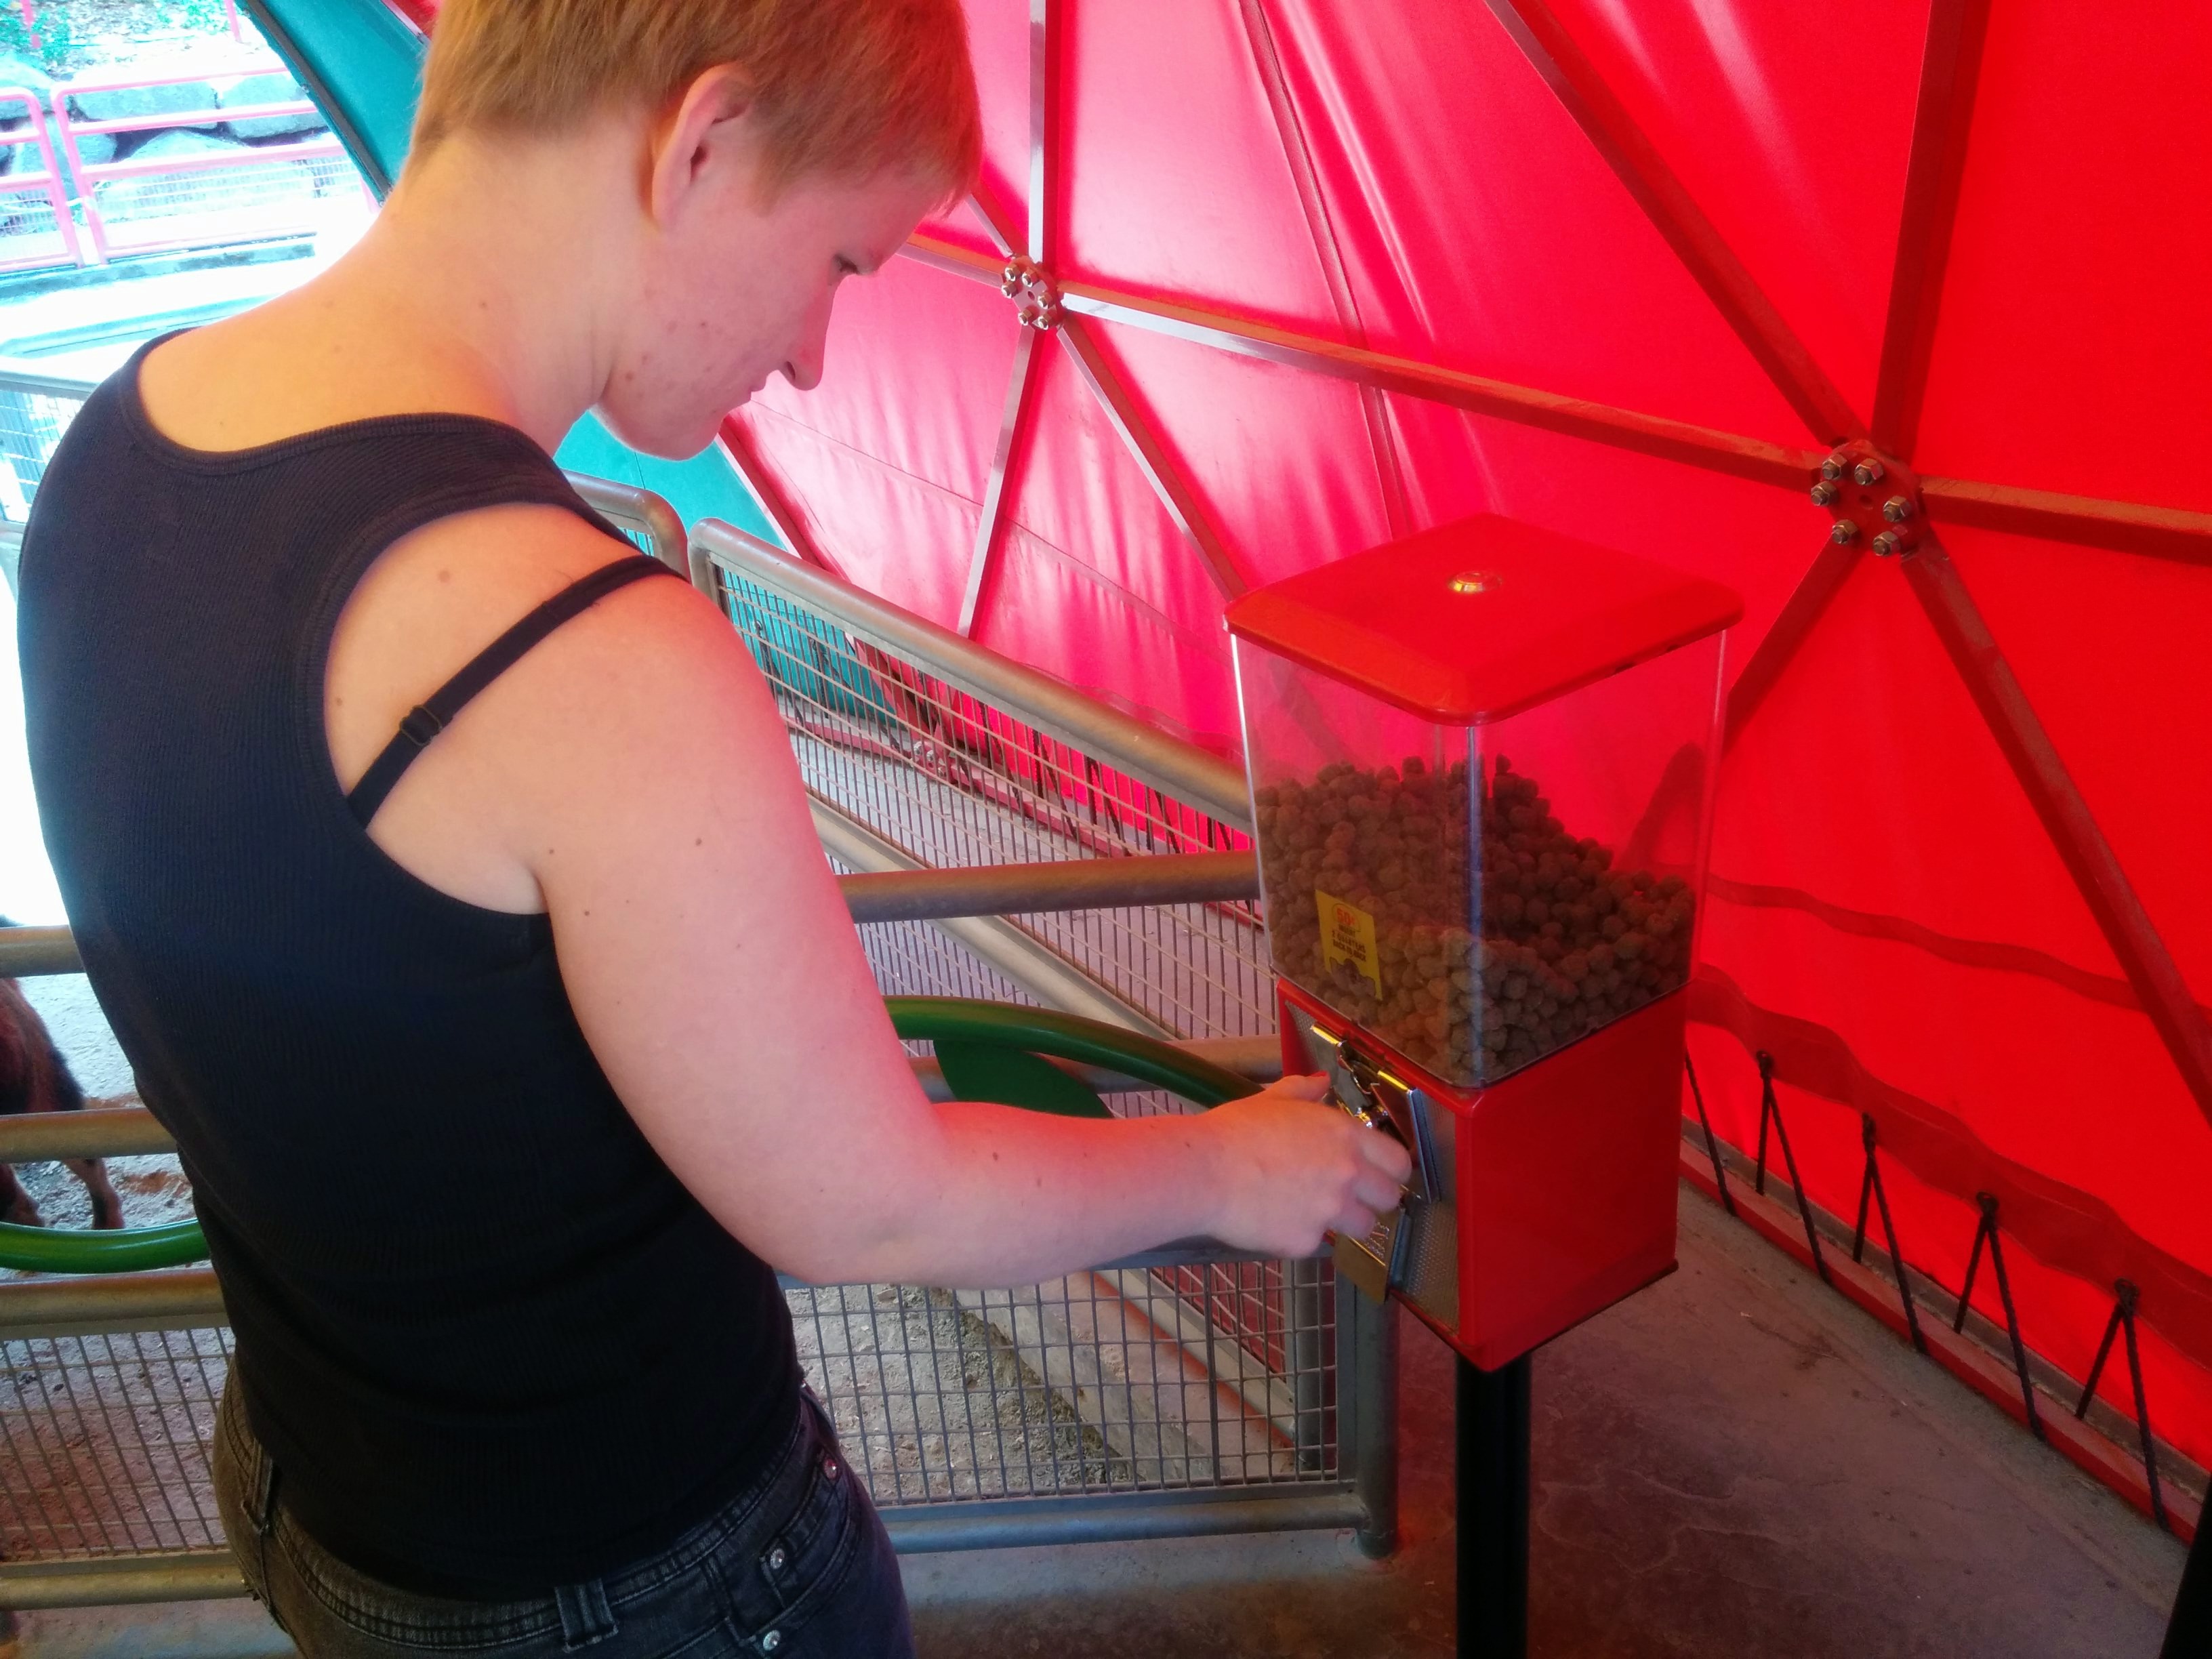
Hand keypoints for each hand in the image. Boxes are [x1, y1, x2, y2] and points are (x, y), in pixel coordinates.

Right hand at [1197, 1074, 1415, 1257]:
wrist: (1204, 1171)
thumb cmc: (1235, 1130)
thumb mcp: (1272, 1100)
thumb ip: (1304, 1091)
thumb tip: (1322, 1081)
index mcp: (1345, 1136)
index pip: (1398, 1161)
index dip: (1392, 1170)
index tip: (1381, 1174)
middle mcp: (1347, 1174)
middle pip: (1389, 1198)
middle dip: (1374, 1199)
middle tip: (1350, 1196)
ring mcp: (1330, 1211)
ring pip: (1364, 1227)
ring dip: (1346, 1222)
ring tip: (1315, 1211)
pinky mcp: (1307, 1241)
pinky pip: (1317, 1243)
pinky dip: (1301, 1236)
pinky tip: (1275, 1220)